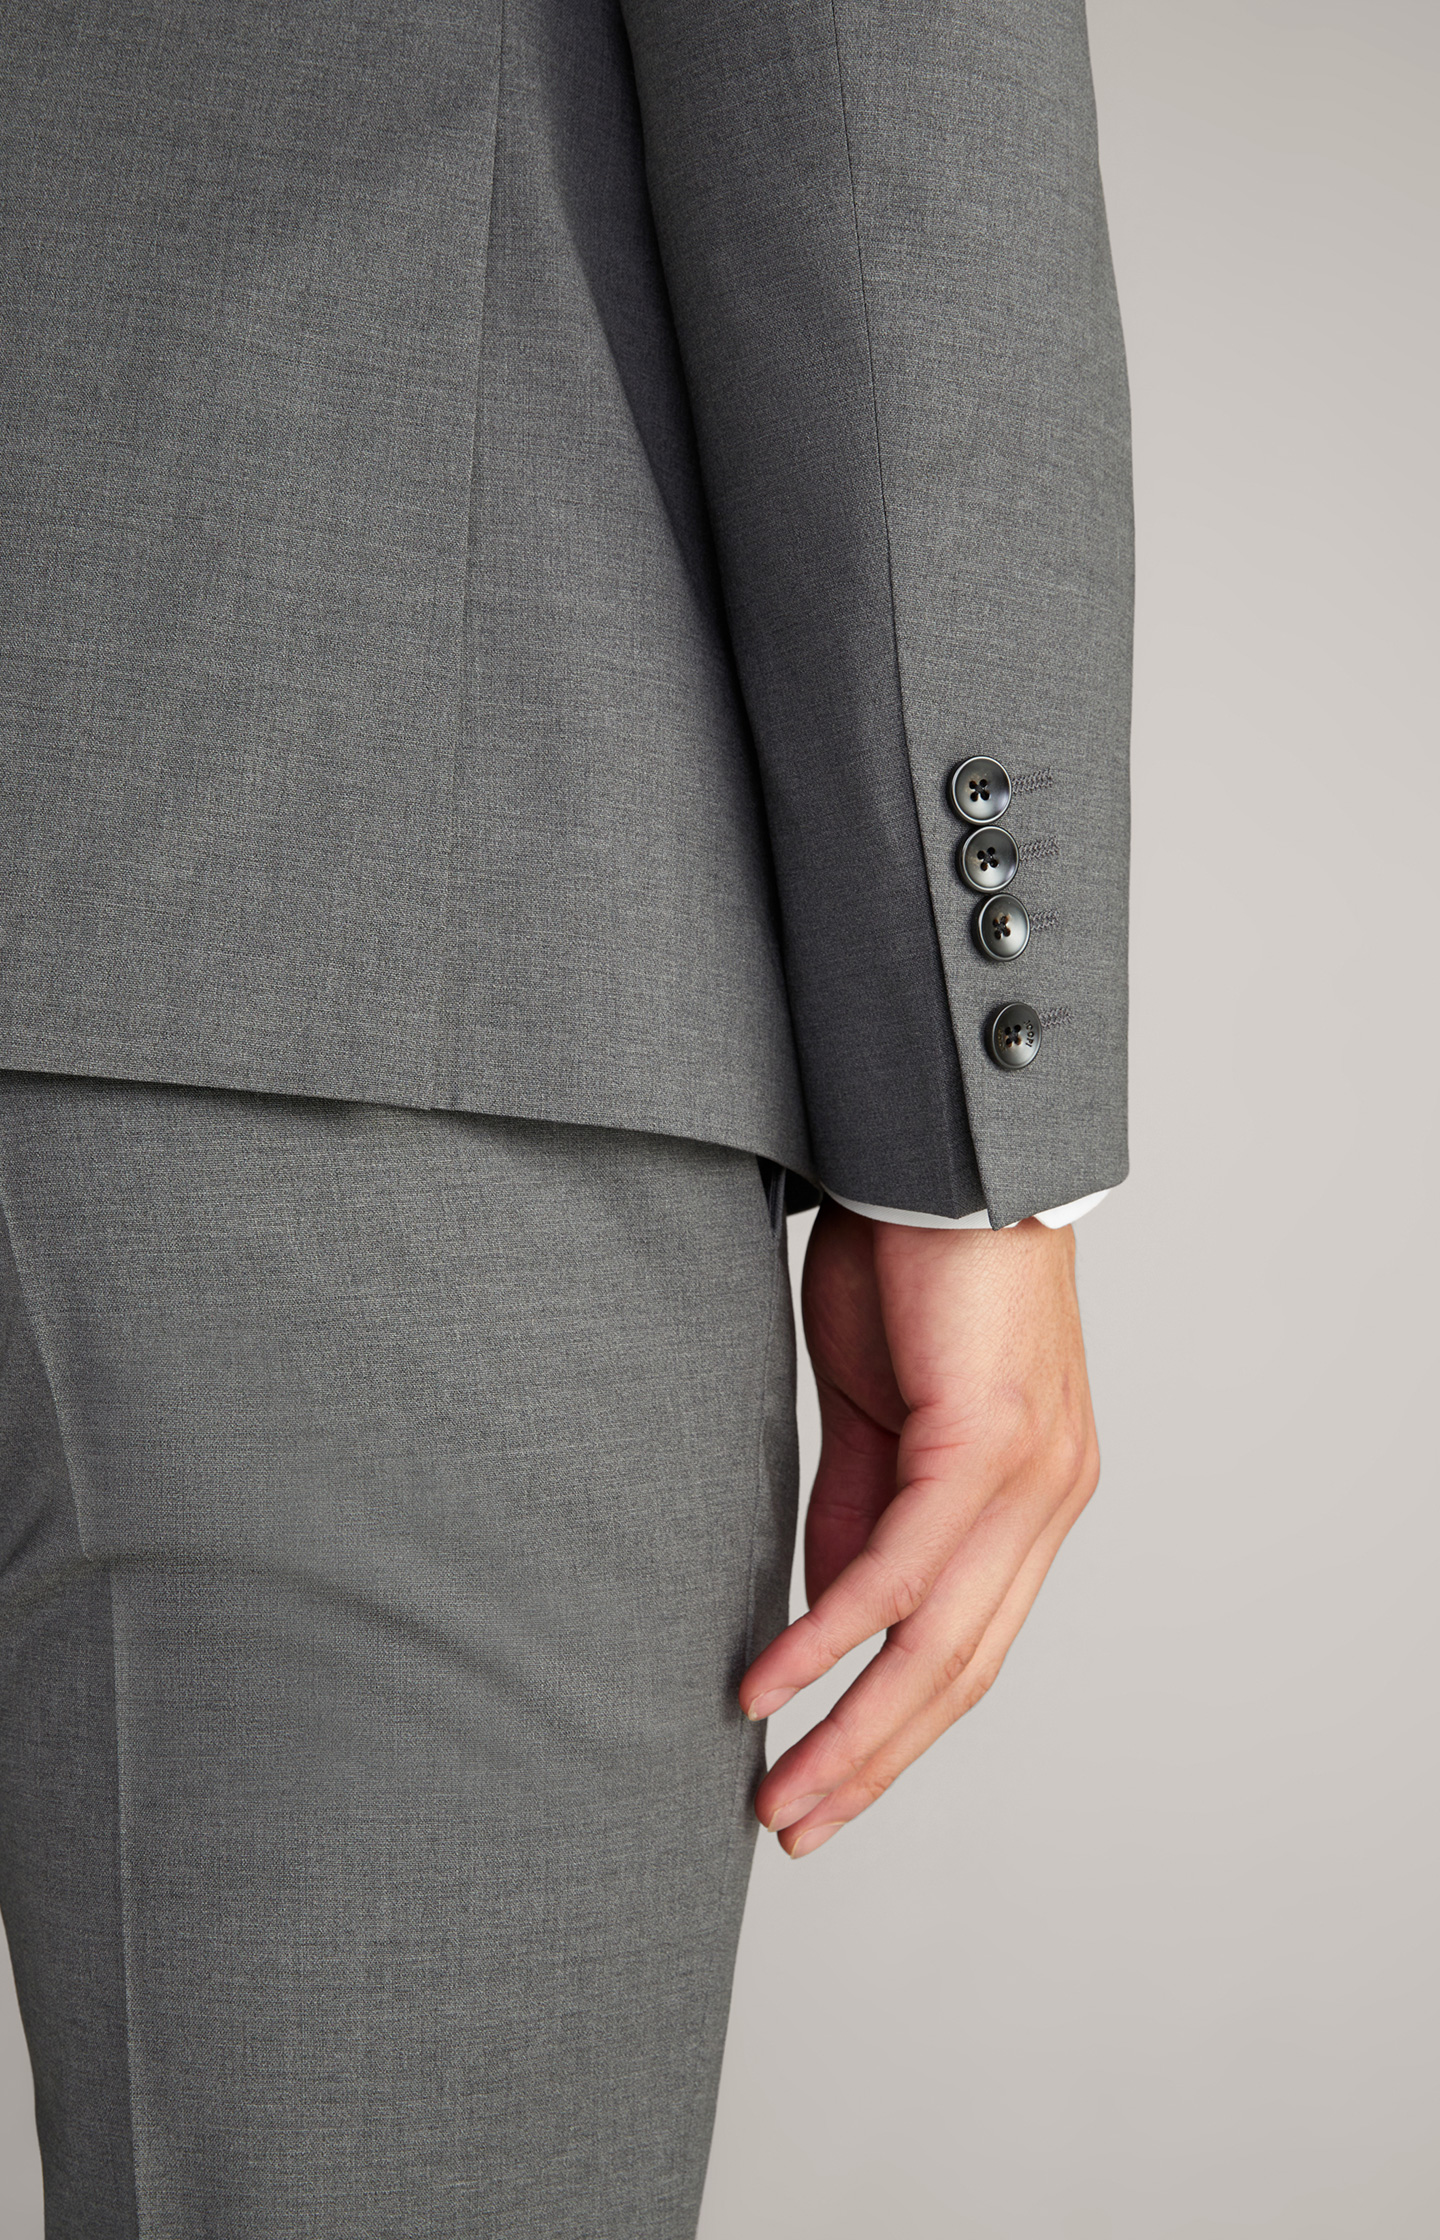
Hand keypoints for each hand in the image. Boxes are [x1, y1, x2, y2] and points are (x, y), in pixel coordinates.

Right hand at [740, 1200, 1099, 1856]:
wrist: (947, 1158)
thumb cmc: (913, 1270)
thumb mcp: (878, 1409)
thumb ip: (861, 1512)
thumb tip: (832, 1616)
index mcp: (1029, 1499)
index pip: (968, 1649)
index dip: (895, 1730)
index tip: (823, 1789)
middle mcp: (1047, 1501)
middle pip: (962, 1674)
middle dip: (873, 1762)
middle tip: (795, 1826)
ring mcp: (1028, 1477)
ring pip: (939, 1643)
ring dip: (852, 1729)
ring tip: (780, 1792)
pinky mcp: (987, 1441)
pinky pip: (900, 1567)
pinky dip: (830, 1633)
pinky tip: (772, 1684)